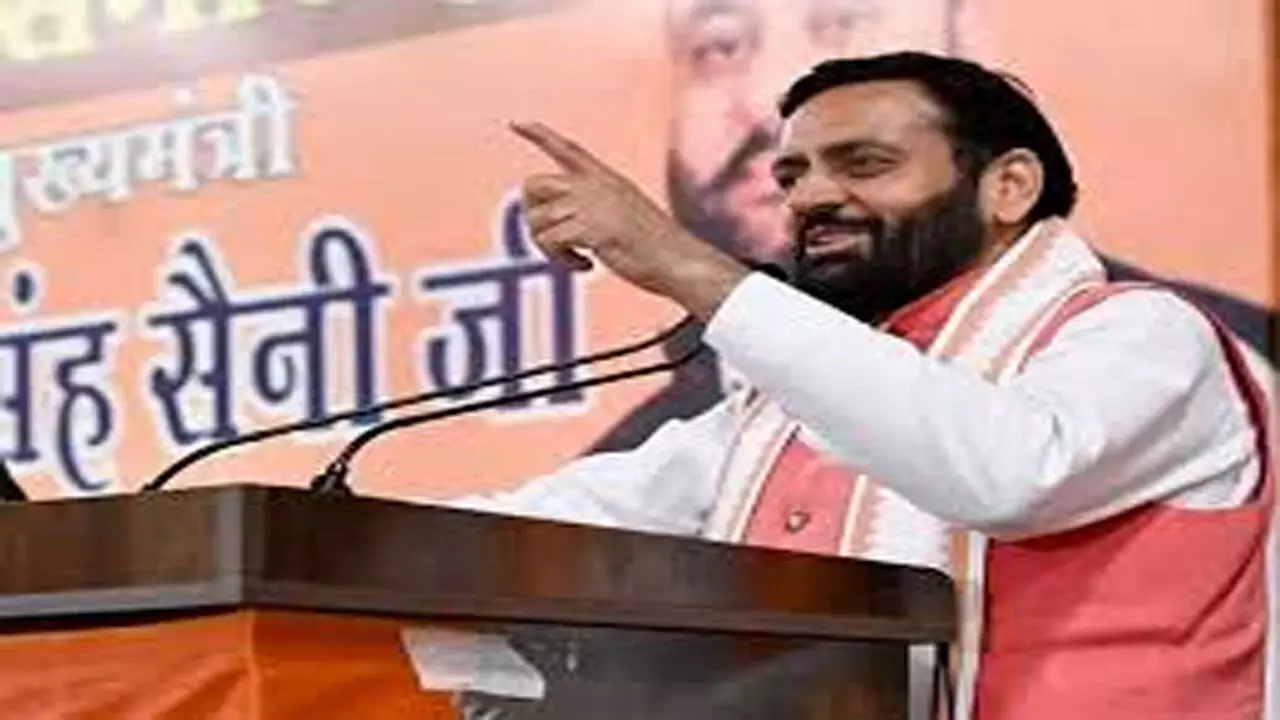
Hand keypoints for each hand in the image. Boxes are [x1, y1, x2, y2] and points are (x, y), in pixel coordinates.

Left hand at [512, 121, 748, 319]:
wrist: (679, 260)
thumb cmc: (656, 245)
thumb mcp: (627, 212)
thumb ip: (595, 205)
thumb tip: (558, 216)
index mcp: (605, 178)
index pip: (566, 149)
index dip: (538, 134)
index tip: (515, 123)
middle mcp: (594, 185)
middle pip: (533, 185)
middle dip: (531, 215)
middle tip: (553, 240)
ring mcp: (592, 205)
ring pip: (537, 221)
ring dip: (549, 249)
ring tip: (578, 258)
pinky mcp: (590, 228)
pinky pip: (550, 242)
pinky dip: (563, 261)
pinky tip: (586, 266)